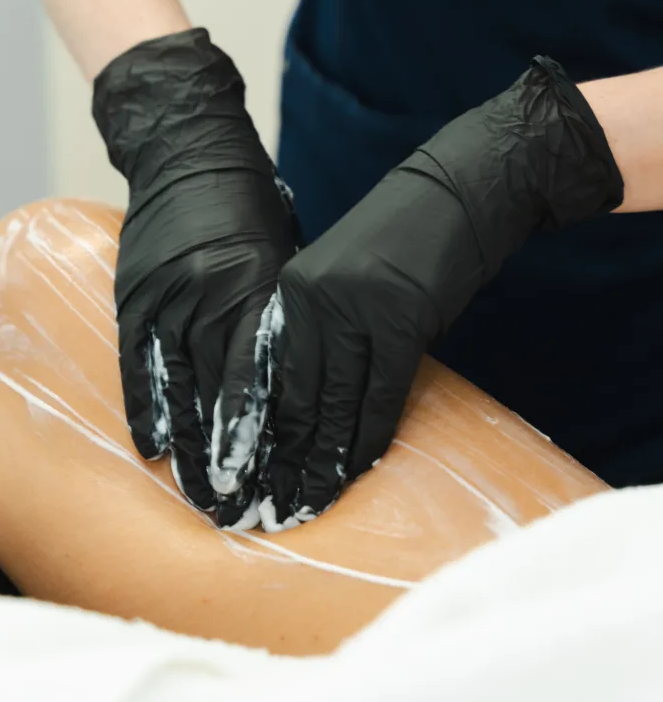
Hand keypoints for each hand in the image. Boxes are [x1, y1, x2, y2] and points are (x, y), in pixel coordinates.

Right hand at [93, 29, 298, 525]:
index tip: (277, 480)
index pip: (262, 379)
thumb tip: (298, 379)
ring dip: (190, 447)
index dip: (267, 436)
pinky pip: (139, 363)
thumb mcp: (284, 256)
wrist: (188, 150)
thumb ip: (283, 317)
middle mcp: (208, 297)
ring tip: (201, 496)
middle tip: (239, 512)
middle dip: (230, 458)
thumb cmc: (249, 206)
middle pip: (220, 396)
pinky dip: (148, 407)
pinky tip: (154, 448)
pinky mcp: (134, 295)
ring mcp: (165, 298)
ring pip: (180, 390)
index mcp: (254, 287)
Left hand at [258, 57, 623, 529]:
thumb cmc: (400, 243)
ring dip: (320, 463)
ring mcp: (357, 311)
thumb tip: (305, 402)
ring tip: (306, 504)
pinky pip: (381, 396)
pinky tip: (356, 471)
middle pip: (291, 397)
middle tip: (267, 508)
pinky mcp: (403, 321)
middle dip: (278, 460)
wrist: (457, 194)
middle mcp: (312, 301)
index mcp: (289, 292)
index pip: (263, 376)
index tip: (244, 474)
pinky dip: (369, 439)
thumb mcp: (342, 281)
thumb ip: (317, 333)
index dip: (254, 431)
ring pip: (332, 405)